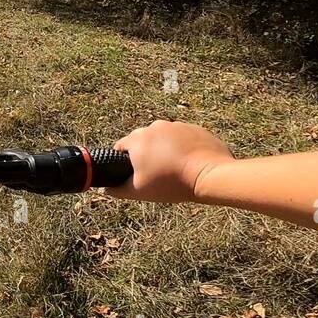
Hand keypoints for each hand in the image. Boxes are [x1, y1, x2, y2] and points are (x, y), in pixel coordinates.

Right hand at [107, 121, 234, 202]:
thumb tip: (107, 189)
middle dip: (145, 154)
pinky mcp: (194, 128)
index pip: (121, 147)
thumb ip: (117, 189)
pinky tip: (188, 163)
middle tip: (155, 173)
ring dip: (164, 150)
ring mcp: (176, 125)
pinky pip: (182, 137)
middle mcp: (154, 126)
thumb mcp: (139, 191)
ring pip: (162, 138)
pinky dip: (182, 147)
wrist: (210, 175)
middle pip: (142, 141)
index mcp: (137, 139)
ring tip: (174, 169)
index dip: (124, 162)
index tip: (135, 174)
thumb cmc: (172, 183)